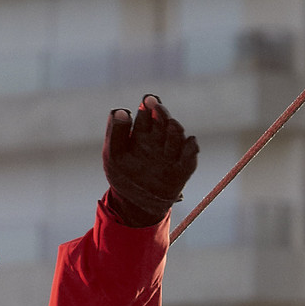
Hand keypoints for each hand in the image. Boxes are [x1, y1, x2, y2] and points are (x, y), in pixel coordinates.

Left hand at [102, 93, 198, 226]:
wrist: (136, 204)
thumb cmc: (124, 176)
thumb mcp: (113, 155)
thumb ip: (115, 133)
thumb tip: (122, 111)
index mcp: (141, 132)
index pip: (147, 112)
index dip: (148, 104)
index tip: (147, 101)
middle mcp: (158, 139)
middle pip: (163, 119)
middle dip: (161, 113)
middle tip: (157, 109)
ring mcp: (171, 152)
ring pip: (177, 133)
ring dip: (175, 128)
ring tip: (172, 125)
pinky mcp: (183, 166)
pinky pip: (191, 152)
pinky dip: (191, 147)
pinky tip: (188, 143)